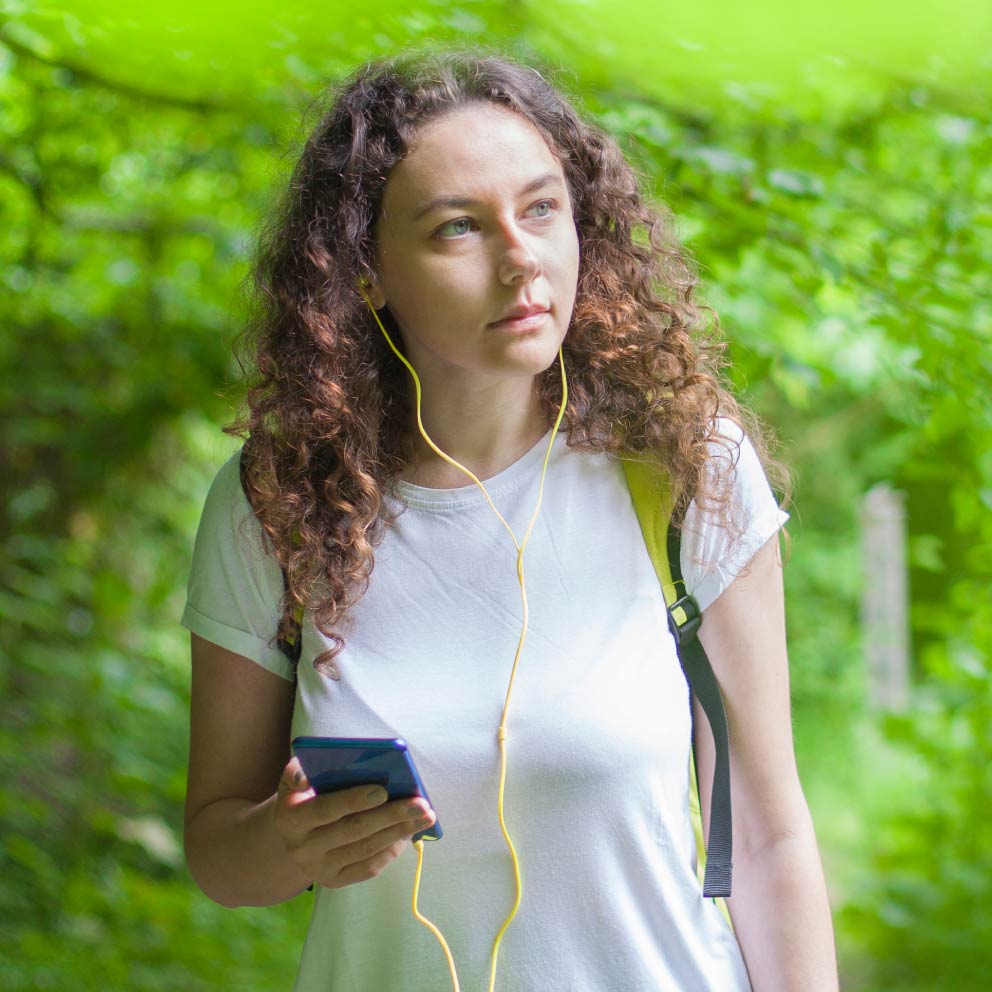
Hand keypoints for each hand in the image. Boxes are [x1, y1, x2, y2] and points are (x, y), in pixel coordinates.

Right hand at [273, 757, 435, 888]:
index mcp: (291, 819)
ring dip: (399, 832)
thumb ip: (298, 772)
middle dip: (391, 815)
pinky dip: (390, 852)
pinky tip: (407, 835)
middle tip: (421, 803)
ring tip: (425, 817)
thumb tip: (306, 777)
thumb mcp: (292, 781)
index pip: (326, 809)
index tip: (383, 789)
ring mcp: (318, 868)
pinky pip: (367, 869)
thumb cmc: (301, 797)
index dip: (353, 800)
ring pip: (365, 850)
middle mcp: (302, 848)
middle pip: (353, 831)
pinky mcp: (333, 881)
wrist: (289, 838)